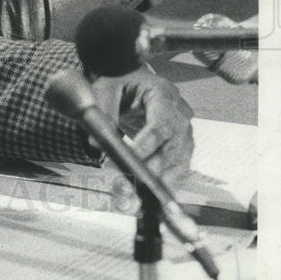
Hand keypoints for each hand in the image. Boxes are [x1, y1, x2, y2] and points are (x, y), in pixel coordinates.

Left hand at [91, 67, 193, 189]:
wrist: (133, 80)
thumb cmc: (120, 82)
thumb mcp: (107, 88)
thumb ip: (103, 113)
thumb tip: (95, 143)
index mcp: (164, 95)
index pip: (160, 126)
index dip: (146, 147)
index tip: (129, 162)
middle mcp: (181, 114)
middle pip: (173, 149)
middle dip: (152, 171)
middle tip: (130, 187)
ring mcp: (185, 132)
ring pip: (180, 163)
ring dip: (160, 183)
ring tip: (139, 199)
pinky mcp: (182, 146)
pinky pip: (179, 169)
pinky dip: (166, 184)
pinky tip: (152, 198)